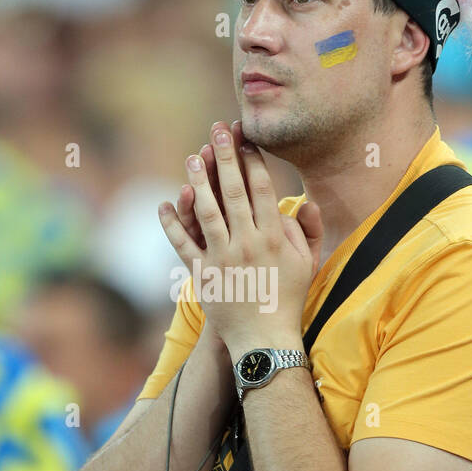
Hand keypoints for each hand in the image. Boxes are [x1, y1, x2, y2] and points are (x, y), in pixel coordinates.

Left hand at [159, 121, 322, 358]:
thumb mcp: (308, 263)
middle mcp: (247, 243)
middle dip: (224, 157)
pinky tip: (163, 202)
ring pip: (206, 211)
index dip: (253, 161)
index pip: (262, 190)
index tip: (245, 140)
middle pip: (233, 191)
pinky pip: (183, 244)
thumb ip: (306, 230)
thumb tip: (305, 199)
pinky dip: (171, 223)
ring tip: (191, 156)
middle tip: (217, 131)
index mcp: (273, 238)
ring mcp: (222, 258)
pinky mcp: (202, 274)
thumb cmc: (288, 299)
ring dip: (197, 180)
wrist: (264, 339)